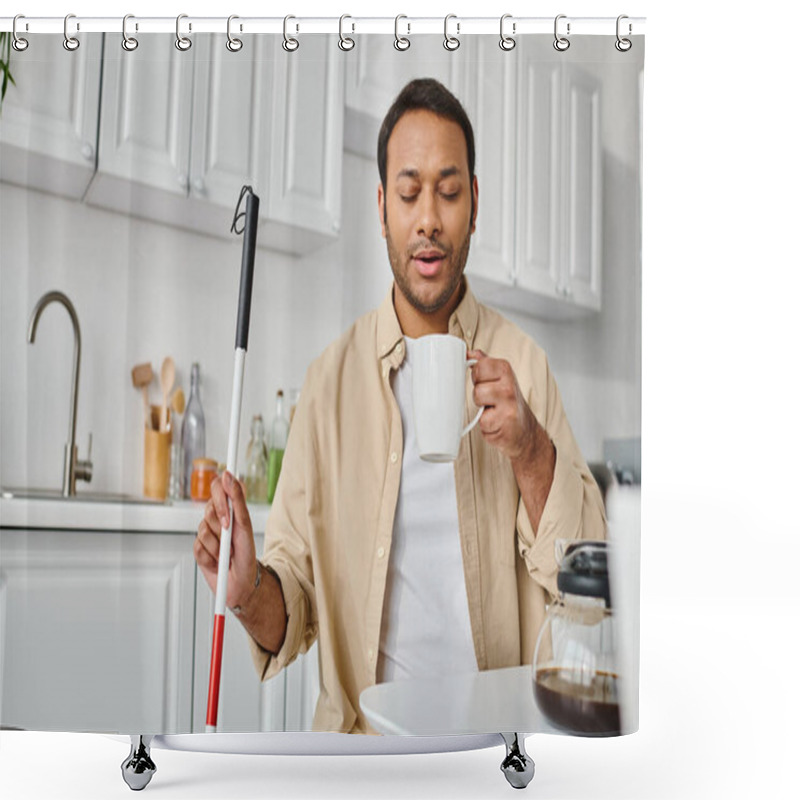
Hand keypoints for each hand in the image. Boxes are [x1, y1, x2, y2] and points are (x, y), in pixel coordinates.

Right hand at [194, 471, 258, 609]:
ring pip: (203, 530)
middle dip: (222, 526)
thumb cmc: (247, 553)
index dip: (219, 497)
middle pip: (208, 510)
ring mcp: (205, 533)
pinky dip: (211, 557)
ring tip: (227, 553)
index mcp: (229, 508)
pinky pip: (198, 547)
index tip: (227, 511)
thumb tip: (228, 475)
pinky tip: (218, 561)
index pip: (217, 487)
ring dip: (218, 545)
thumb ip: (237, 499)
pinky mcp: (198, 549)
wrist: (241, 582)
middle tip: (231, 536)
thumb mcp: (245, 524)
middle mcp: (216, 518)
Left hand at [467, 349, 540, 463]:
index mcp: (505, 370)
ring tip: (493, 410)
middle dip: (479, 392)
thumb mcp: (499, 378)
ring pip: (478, 399)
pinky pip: (482, 421)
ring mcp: (507, 404)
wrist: (524, 429)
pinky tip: (496, 423)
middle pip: (476, 383)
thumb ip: (484, 363)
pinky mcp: (503, 423)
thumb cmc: (508, 402)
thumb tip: (469, 352)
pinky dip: (486, 425)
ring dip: (481, 409)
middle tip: (490, 398)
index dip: (477, 376)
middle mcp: (508, 385)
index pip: (479, 365)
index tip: (485, 382)